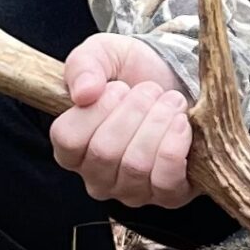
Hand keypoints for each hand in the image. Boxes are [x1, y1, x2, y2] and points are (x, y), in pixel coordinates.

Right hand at [51, 33, 195, 209]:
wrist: (179, 80)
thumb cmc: (133, 73)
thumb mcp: (103, 54)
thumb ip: (83, 65)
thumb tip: (83, 93)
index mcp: (71, 147)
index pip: (67, 139)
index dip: (96, 110)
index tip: (117, 87)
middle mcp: (97, 177)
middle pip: (104, 152)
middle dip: (135, 110)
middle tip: (150, 90)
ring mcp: (131, 191)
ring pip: (136, 165)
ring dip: (158, 123)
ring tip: (170, 101)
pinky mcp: (167, 195)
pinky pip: (165, 181)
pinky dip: (175, 145)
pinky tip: (182, 123)